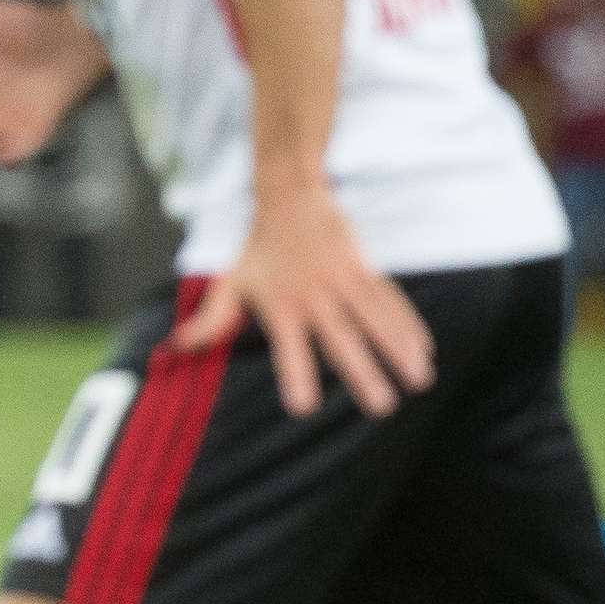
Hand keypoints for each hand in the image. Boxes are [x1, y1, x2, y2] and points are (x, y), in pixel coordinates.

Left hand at [174, 181, 433, 418]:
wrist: (289, 196)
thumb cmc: (258, 248)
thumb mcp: (231, 281)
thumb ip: (212, 318)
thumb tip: (179, 345)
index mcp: (280, 306)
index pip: (287, 348)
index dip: (295, 376)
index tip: (304, 408)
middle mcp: (314, 296)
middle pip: (342, 339)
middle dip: (364, 373)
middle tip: (382, 407)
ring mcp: (343, 281)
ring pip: (376, 319)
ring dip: (400, 350)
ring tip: (420, 380)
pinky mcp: (364, 268)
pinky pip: (390, 300)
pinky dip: (409, 324)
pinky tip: (425, 349)